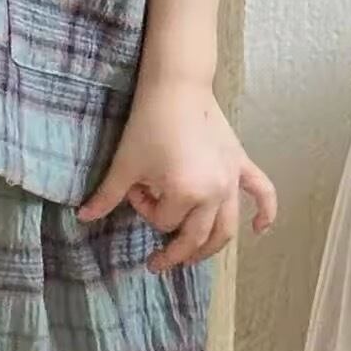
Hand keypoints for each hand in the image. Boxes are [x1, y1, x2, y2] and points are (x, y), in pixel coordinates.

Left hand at [79, 74, 277, 272]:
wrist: (176, 87)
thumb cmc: (148, 124)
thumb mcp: (125, 163)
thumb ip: (107, 196)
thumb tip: (83, 217)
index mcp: (186, 194)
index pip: (164, 221)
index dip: (144, 209)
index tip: (134, 188)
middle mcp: (215, 194)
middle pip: (196, 235)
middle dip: (176, 251)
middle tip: (158, 262)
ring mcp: (231, 181)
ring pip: (227, 228)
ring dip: (211, 247)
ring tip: (193, 257)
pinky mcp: (241, 164)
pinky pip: (263, 192)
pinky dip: (266, 213)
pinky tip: (260, 229)